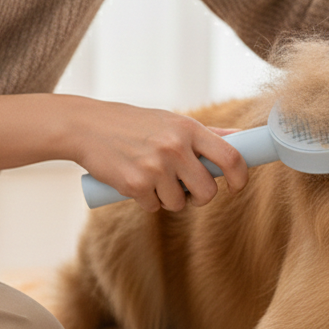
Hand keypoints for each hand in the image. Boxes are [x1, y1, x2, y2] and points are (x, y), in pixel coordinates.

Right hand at [69, 99, 248, 212]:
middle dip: (200, 197)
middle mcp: (175, 147)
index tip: (236, 185)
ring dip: (170, 200)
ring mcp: (155, 167)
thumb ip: (207, 134)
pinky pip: (154, 207)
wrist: (87, 127)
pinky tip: (136, 182)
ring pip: (179, 203)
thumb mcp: (172, 121)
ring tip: (155, 180)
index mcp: (189, 129)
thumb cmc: (135, 124)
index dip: (240, 177)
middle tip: (189, 191)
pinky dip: (147, 201)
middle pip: (207, 191)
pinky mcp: (135, 185)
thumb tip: (241, 138)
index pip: (231, 157)